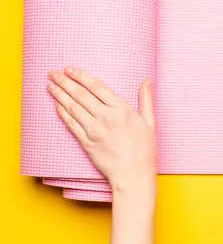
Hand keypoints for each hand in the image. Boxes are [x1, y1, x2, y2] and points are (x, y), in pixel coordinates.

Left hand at [47, 67, 156, 194]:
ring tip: (50, 85)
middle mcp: (107, 118)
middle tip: (53, 73)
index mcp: (122, 110)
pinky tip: (56, 105)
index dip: (81, 76)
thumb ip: (146, 99)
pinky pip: (71, 124)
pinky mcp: (87, 143)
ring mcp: (95, 130)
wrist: (134, 174)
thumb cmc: (145, 150)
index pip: (97, 87)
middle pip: (81, 95)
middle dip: (65, 82)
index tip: (70, 69)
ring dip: (59, 94)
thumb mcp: (150, 122)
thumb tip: (147, 80)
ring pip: (73, 107)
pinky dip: (62, 113)